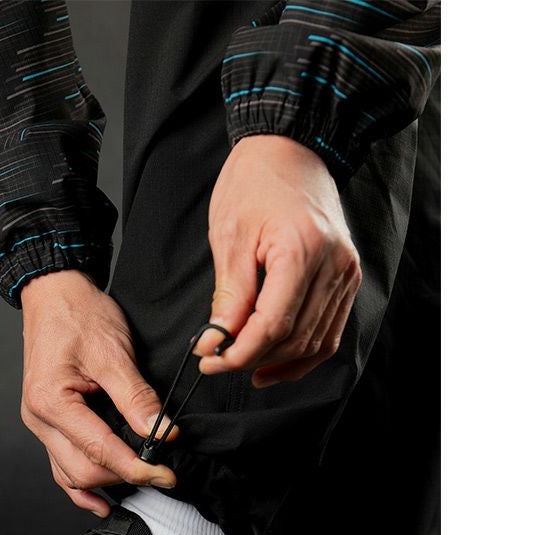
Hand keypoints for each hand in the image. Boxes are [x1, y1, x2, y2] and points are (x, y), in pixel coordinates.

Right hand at [19, 270, 176, 516]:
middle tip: (164, 474)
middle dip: (124, 477)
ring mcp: (40, 424)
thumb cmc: (78, 314)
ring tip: (141, 486)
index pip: (100, 450)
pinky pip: (62, 465)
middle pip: (83, 470)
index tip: (168, 474)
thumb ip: (136, 397)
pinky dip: (82, 486)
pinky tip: (102, 501)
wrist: (54, 293)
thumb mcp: (113, 352)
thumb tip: (162, 433)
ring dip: (105, 484)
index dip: (137, 467)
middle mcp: (38, 419)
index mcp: (50, 401)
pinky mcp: (49, 423)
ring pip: (70, 474)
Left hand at [194, 134, 360, 386]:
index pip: (273, 325)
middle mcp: (334, 265)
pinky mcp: (347, 279)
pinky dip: (302, 355)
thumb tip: (216, 343)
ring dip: (277, 362)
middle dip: (252, 358)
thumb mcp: (230, 236)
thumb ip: (228, 296)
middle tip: (216, 360)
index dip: (239, 352)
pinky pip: (329, 333)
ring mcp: (346, 273)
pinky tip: (272, 364)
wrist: (291, 148)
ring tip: (241, 364)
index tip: (209, 360)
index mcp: (302, 250)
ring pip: (315, 342)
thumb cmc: (255, 183)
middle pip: (295, 338)